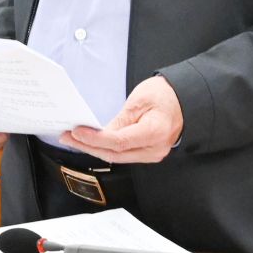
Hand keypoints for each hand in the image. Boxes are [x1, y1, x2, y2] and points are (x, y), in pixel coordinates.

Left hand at [60, 75, 183, 164]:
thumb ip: (119, 120)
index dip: (95, 139)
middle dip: (88, 146)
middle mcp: (155, 149)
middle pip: (115, 154)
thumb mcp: (139, 100)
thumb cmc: (165, 95)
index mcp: (155, 132)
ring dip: (95, 149)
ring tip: (75, 139)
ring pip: (118, 157)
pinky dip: (107, 149)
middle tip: (68, 137)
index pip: (119, 142)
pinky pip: (124, 154)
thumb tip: (99, 133)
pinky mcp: (148, 153)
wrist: (184, 100)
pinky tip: (93, 142)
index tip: (77, 132)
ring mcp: (153, 154)